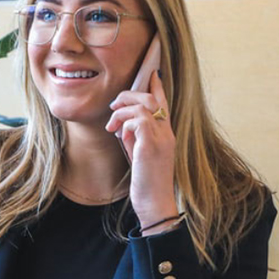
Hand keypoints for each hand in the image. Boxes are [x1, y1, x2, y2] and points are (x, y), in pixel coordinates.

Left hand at [106, 70, 177, 227]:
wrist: (155, 204)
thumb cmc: (146, 183)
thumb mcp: (140, 155)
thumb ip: (135, 138)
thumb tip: (123, 126)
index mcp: (166, 134)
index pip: (163, 103)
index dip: (156, 86)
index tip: (151, 73)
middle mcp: (167, 133)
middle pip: (151, 99)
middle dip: (128, 96)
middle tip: (113, 106)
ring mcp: (161, 139)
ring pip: (143, 106)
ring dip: (122, 111)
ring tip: (112, 125)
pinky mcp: (151, 147)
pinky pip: (138, 121)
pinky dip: (125, 124)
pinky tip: (120, 135)